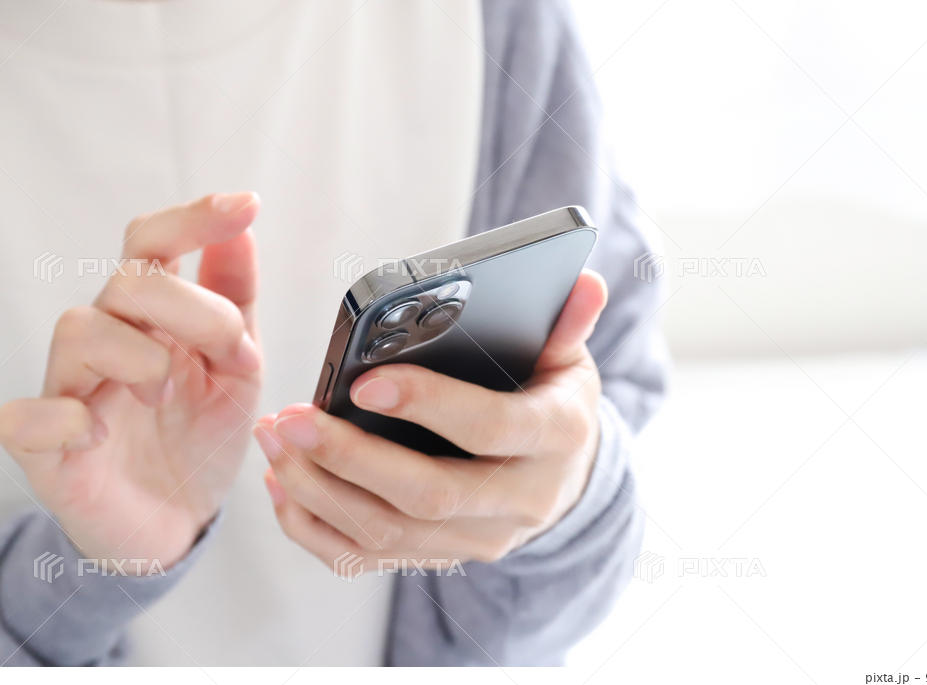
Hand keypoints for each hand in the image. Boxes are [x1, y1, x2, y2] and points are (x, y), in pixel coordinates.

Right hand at [0, 193, 262, 569]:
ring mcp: (70, 391)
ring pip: (80, 330)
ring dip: (142, 357)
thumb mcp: (236, 369)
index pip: (153, 245)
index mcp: (152, 319)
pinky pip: (25, 417)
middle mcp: (108, 343)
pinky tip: (96, 432)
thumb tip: (243, 231)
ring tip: (168, 397)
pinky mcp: (45, 448)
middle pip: (128, 281)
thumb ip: (235, 303)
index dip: (194, 219)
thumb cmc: (198, 439)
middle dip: (196, 311)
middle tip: (234, 356)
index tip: (246, 205)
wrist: (176, 521)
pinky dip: (63, 419)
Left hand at [254, 270, 606, 573]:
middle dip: (351, 459)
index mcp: (555, 440)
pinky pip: (368, 560)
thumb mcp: (568, 361)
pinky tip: (282, 486)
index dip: (430, 406)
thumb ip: (567, 324)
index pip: (490, 428)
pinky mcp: (440, 558)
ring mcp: (478, 540)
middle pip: (428, 495)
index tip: (365, 383)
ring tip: (275, 440)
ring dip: (321, 490)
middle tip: (292, 418)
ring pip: (389, 534)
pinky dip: (315, 528)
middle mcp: (520, 501)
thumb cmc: (552, 402)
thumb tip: (586, 282)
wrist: (561, 479)